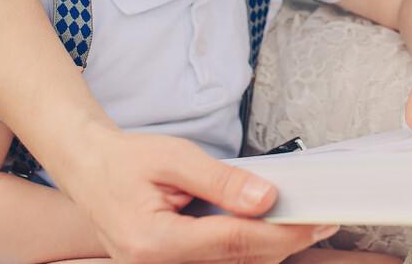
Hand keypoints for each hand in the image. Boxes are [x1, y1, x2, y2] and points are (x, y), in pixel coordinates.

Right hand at [54, 124, 336, 262]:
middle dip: (285, 241)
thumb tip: (266, 199)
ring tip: (302, 220)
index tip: (318, 220)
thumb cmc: (125, 160)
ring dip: (269, 245)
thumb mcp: (174, 157)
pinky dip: (248, 245)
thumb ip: (221, 181)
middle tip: (323, 219)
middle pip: (240, 261)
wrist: (88, 170)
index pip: (235, 242)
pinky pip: (219, 261)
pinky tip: (266, 225)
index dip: (282, 232)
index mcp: (155, 242)